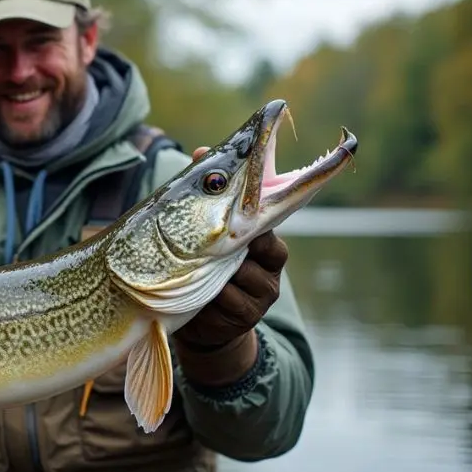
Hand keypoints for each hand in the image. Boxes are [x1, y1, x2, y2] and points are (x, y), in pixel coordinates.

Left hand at [173, 146, 288, 348]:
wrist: (201, 320)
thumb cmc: (201, 263)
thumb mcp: (201, 227)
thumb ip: (204, 191)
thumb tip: (201, 150)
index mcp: (263, 236)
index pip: (272, 217)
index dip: (259, 210)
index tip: (241, 202)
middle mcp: (270, 265)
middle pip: (265, 247)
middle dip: (239, 244)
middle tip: (217, 240)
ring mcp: (263, 293)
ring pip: (244, 274)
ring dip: (218, 272)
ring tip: (199, 271)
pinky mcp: (249, 317)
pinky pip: (231, 300)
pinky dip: (212, 295)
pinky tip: (201, 293)